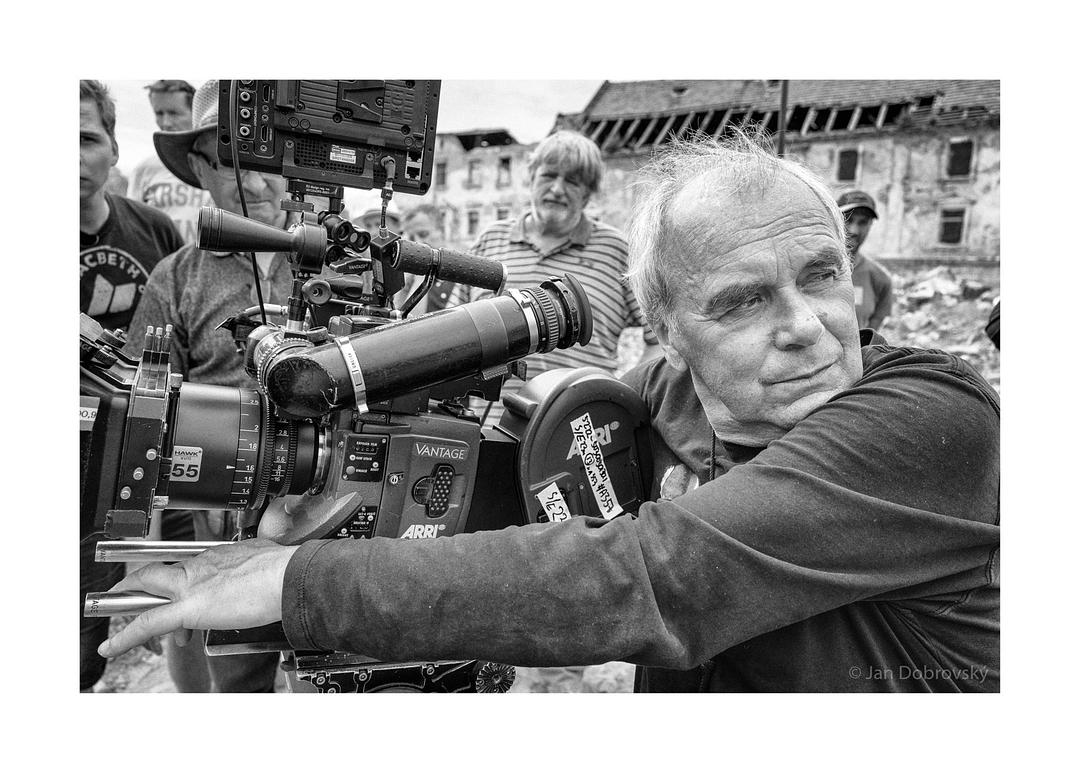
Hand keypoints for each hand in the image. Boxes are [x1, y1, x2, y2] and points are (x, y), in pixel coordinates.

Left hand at [97, 538, 299, 659]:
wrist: (288, 576)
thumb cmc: (283, 570)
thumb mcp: (263, 557)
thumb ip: (250, 565)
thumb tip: (257, 570)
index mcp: (216, 555)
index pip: (184, 567)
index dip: (176, 581)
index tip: (175, 589)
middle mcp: (198, 566)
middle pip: (155, 572)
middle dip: (135, 584)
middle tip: (125, 596)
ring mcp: (191, 585)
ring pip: (146, 593)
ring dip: (131, 607)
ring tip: (126, 631)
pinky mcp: (189, 609)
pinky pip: (148, 623)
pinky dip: (125, 637)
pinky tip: (112, 646)